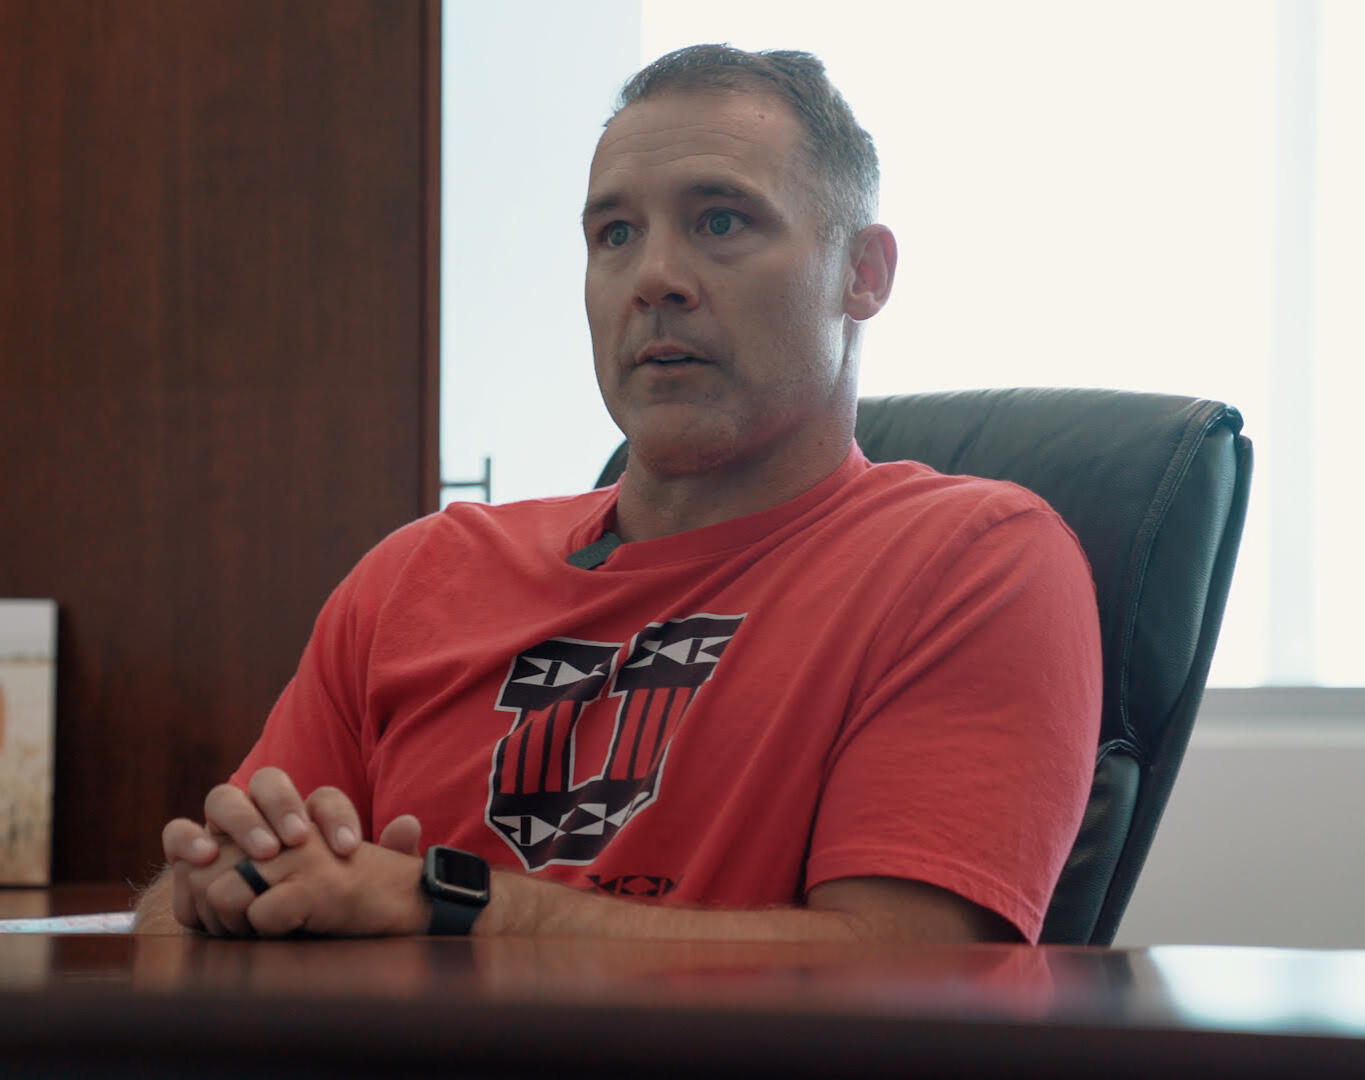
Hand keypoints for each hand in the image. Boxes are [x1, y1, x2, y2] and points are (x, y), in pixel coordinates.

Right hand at [161, 767, 421, 931]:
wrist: (257, 935)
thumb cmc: (314, 907)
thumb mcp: (352, 888)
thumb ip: (387, 856)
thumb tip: (409, 823)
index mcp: (305, 816)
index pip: (322, 797)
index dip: (336, 816)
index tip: (349, 848)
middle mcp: (261, 812)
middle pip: (268, 781)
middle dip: (283, 805)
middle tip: (297, 841)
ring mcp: (220, 829)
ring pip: (223, 798)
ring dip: (240, 819)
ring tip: (261, 852)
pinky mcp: (186, 853)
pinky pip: (177, 833)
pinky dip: (186, 839)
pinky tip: (202, 859)